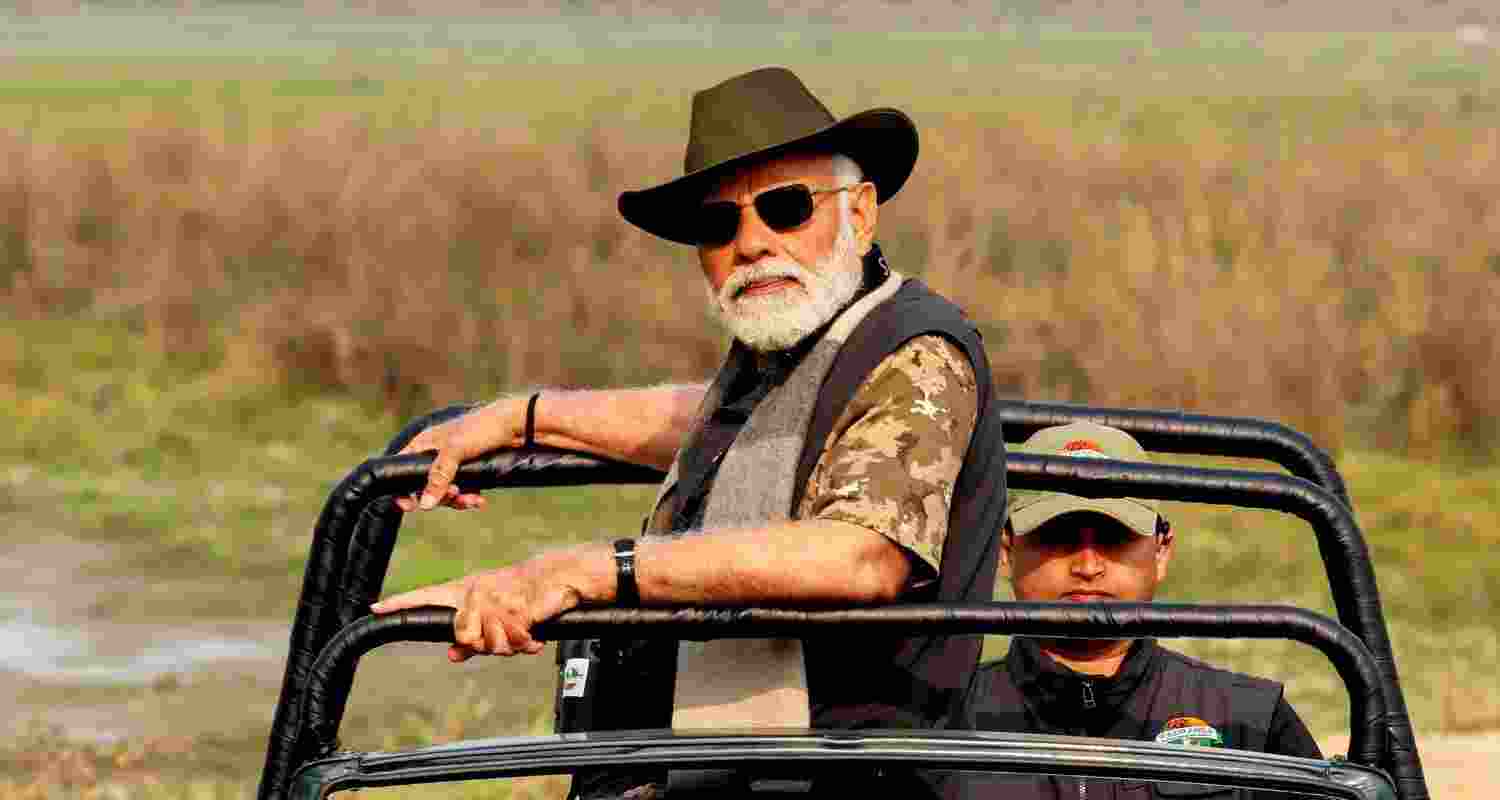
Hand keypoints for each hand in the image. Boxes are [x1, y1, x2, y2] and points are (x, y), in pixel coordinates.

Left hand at [370, 555, 584, 660]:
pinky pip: (512, 642)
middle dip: (483, 645)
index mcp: (465, 590)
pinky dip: (525, 643)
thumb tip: (452, 656)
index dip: (400, 603)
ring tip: (520, 632)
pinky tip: (532, 635)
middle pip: (462, 636)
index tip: (374, 607)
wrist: (557, 577)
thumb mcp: (493, 615)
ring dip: (506, 645)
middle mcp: (475, 593)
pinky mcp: (516, 609)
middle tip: (502, 636)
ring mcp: (494, 600)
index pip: (426, 596)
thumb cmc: (522, 594)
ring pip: (487, 643)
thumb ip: (472, 637)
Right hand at [394, 398, 523, 512]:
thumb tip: (424, 505)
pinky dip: (469, 498)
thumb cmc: (481, 429)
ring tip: (473, 500)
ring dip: (457, 500)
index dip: (402, 489)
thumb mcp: (455, 452)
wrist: (516, 425)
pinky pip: (462, 491)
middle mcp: (434, 454)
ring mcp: (452, 464)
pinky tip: (479, 501)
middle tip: (455, 494)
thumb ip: (438, 477)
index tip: (409, 506)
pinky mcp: (469, 471)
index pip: (401, 468)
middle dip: (440, 496)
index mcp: (424, 444)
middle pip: (425, 486)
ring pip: (445, 491)